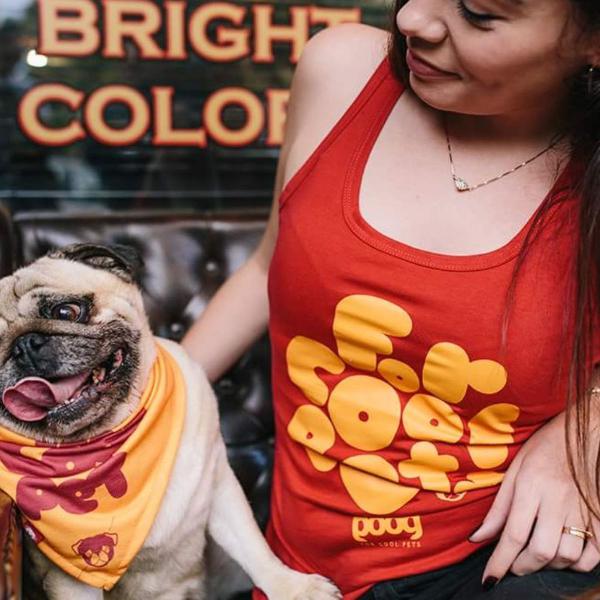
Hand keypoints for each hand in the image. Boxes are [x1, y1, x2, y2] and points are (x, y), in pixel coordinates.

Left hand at [468, 410, 599, 586]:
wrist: (582, 433)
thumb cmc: (543, 449)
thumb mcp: (514, 471)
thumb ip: (498, 507)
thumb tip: (477, 538)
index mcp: (531, 486)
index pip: (513, 534)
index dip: (499, 561)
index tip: (489, 579)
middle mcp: (557, 501)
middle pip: (541, 550)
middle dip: (522, 567)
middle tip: (511, 566)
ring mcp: (582, 510)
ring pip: (567, 556)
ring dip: (547, 566)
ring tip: (534, 559)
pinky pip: (594, 554)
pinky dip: (578, 565)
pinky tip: (563, 558)